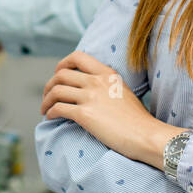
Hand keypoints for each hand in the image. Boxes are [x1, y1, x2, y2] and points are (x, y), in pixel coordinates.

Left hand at [39, 50, 156, 160]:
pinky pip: (58, 109)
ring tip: (45, 110)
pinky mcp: (85, 114)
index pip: (77, 57)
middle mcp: (97, 81)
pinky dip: (50, 113)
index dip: (62, 64)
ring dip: (46, 101)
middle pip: (61, 75)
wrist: (147, 135)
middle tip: (47, 96)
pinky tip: (50, 118)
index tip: (57, 74)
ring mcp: (90, 97)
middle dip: (49, 86)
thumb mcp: (123, 92)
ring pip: (56, 91)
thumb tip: (91, 90)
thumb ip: (107, 86)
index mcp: (107, 73)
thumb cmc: (139, 120)